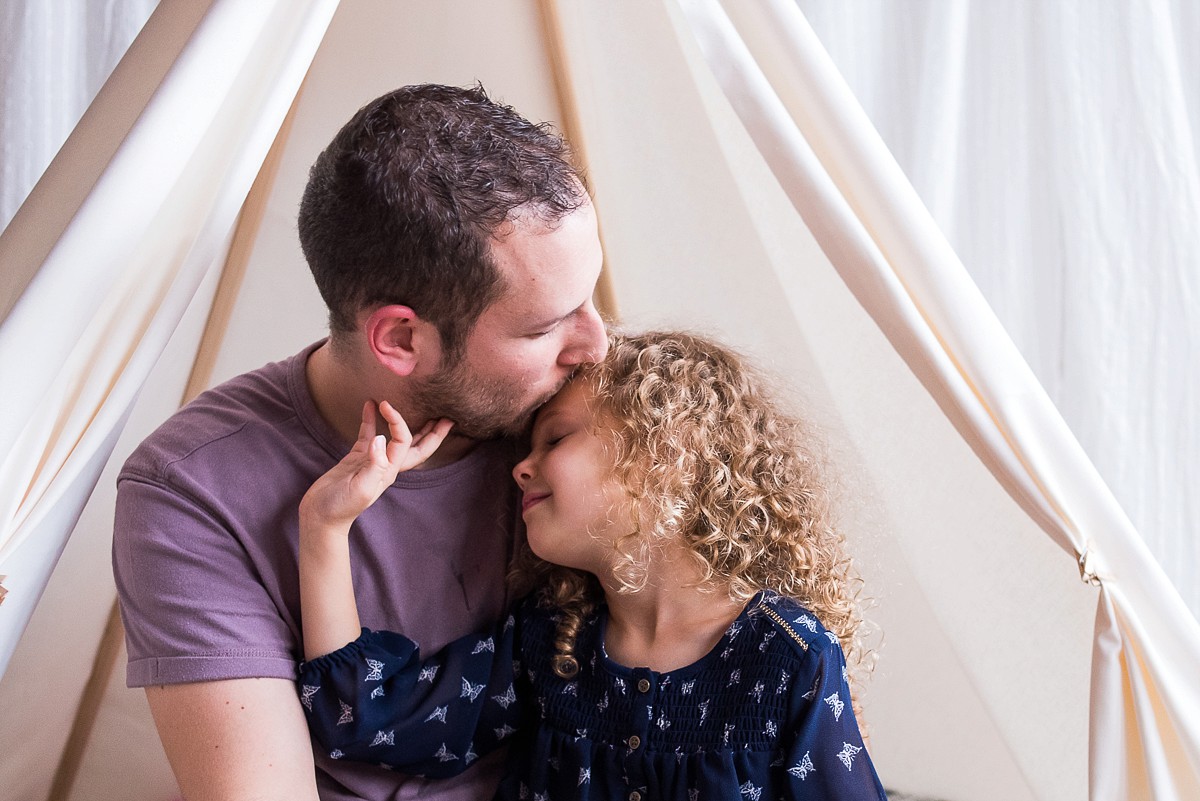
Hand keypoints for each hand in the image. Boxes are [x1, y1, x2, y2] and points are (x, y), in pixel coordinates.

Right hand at [299, 401, 452, 530]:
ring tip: (414, 404)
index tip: (386, 405)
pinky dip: (370, 420)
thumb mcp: (361, 488)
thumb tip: (381, 438)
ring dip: (402, 421)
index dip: (399, 422)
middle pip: (416, 445)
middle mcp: (386, 464)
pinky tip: (369, 405)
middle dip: (432, 432)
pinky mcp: (357, 458)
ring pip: (392, 436)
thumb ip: (374, 465)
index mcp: (391, 470)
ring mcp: (372, 460)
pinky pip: (368, 434)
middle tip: (447, 417)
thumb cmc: (341, 506)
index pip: (404, 440)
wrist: (321, 516)